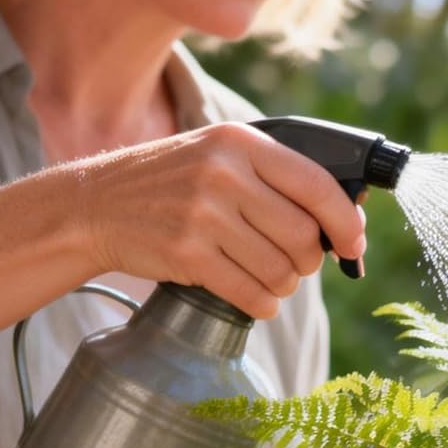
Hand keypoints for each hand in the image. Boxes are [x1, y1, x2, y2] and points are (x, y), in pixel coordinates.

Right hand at [78, 123, 366, 318]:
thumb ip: (278, 178)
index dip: (346, 223)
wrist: (93, 205)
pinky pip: (253, 295)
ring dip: (284, 285)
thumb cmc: (172, 186)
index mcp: (241, 143)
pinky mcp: (187, 253)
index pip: (318, 186)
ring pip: (282, 271)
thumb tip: (353, 216)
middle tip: (294, 263)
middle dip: (308, 261)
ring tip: (266, 277)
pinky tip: (254, 297)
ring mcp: (203, 214)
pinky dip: (263, 304)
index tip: (353, 245)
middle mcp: (223, 173)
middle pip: (304, 237)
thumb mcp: (219, 158)